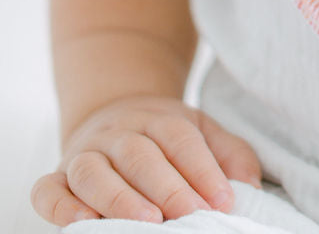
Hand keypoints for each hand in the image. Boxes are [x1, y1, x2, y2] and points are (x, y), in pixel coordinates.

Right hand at [30, 95, 262, 225]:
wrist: (113, 116)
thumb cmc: (165, 138)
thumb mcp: (203, 133)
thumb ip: (230, 157)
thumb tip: (251, 190)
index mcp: (158, 119)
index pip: (181, 140)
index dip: (203, 170)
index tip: (224, 201)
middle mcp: (118, 134)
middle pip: (140, 155)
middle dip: (167, 187)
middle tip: (191, 215)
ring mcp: (83, 155)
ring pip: (94, 172)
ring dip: (119, 197)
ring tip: (147, 223)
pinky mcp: (55, 178)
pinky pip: (47, 191)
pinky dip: (61, 206)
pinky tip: (81, 223)